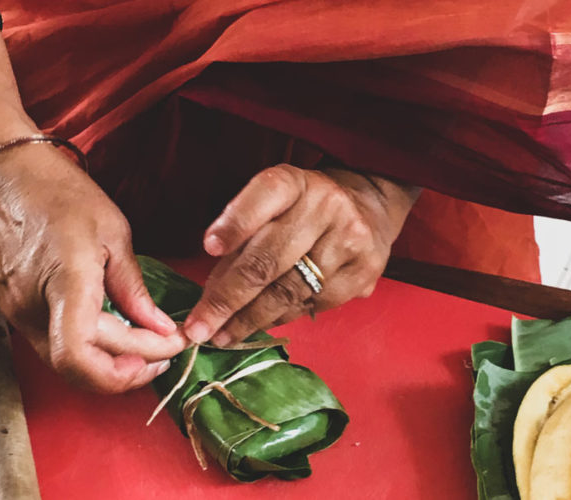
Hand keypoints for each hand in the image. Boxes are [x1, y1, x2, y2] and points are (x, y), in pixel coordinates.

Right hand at [0, 142, 188, 392]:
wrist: (0, 174)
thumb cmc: (56, 192)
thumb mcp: (113, 233)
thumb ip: (133, 288)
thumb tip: (159, 327)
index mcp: (63, 282)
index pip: (80, 358)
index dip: (125, 372)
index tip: (163, 353)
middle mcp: (32, 306)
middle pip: (81, 366)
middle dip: (132, 367)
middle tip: (167, 351)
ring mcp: (16, 312)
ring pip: (67, 361)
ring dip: (110, 362)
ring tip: (147, 344)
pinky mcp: (12, 310)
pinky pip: (54, 343)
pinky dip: (90, 347)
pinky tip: (115, 331)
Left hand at [183, 164, 418, 345]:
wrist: (371, 208)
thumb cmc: (306, 208)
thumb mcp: (275, 203)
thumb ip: (245, 236)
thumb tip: (212, 291)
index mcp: (297, 182)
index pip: (265, 194)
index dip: (236, 222)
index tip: (208, 247)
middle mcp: (326, 206)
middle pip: (269, 259)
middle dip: (228, 298)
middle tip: (199, 328)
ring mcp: (349, 241)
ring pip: (288, 291)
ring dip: (249, 319)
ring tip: (222, 335)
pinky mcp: (363, 274)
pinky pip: (310, 305)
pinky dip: (279, 318)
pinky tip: (260, 324)